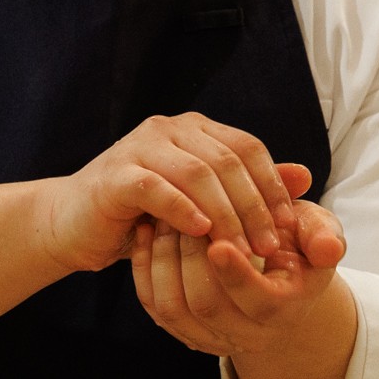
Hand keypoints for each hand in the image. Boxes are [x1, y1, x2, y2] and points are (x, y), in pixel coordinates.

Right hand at [28, 112, 301, 274]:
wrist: (74, 225)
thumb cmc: (141, 217)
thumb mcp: (201, 203)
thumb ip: (249, 187)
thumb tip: (304, 176)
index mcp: (195, 130)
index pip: (248, 147)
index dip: (273, 186)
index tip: (289, 227)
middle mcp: (169, 129)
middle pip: (227, 160)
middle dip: (254, 205)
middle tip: (269, 246)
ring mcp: (140, 146)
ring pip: (197, 173)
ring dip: (225, 214)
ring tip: (241, 250)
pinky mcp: (116, 174)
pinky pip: (156, 188)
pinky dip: (183, 210)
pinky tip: (201, 234)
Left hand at [129, 170, 352, 362]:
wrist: (274, 276)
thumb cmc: (296, 245)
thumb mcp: (317, 233)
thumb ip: (323, 235)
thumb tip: (329, 248)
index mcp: (285, 309)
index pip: (259, 302)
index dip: (236, 273)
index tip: (217, 238)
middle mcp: (247, 334)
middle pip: (207, 305)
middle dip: (191, 256)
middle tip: (183, 212)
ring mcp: (211, 336)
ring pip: (174, 309)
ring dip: (164, 260)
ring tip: (166, 217)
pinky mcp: (181, 328)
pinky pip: (153, 306)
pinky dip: (145, 268)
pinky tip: (149, 231)